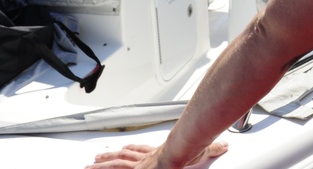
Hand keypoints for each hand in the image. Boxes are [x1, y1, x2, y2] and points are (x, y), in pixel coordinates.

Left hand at [87, 142, 227, 168]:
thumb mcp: (202, 151)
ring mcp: (140, 166)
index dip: (132, 148)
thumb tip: (224, 146)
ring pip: (115, 164)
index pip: (142, 150)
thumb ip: (212, 149)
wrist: (183, 148)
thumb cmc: (189, 149)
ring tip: (88, 165)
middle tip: (98, 156)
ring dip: (101, 165)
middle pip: (124, 156)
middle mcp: (146, 158)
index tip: (124, 147)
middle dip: (111, 156)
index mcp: (159, 153)